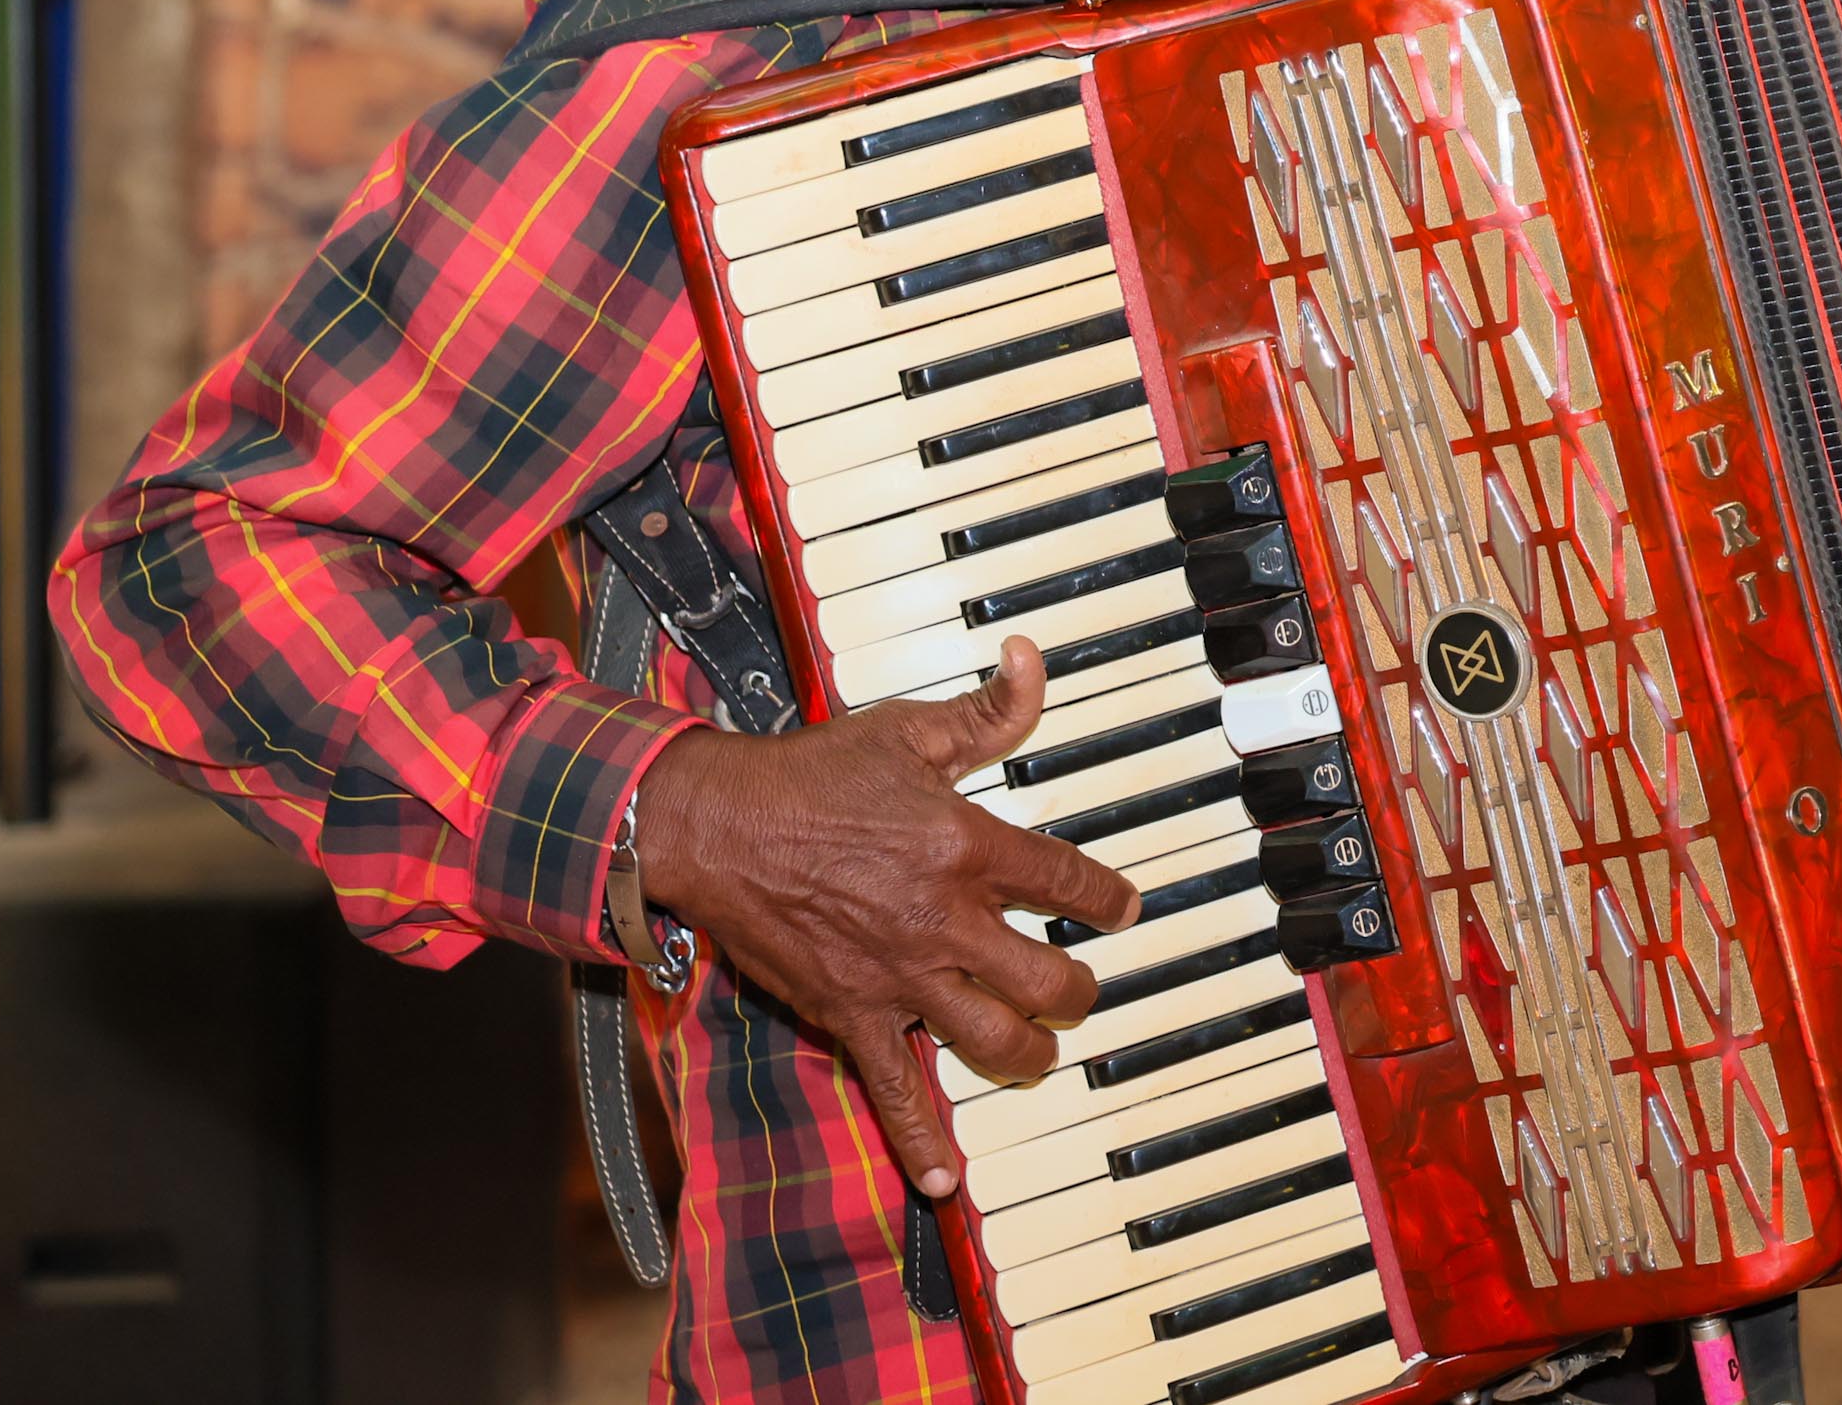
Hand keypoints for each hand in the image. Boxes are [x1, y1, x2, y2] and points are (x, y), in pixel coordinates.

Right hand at [634, 640, 1146, 1200]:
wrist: (718, 828)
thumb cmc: (809, 776)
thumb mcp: (906, 730)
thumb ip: (985, 710)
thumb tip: (1034, 662)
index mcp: (967, 848)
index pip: (1068, 883)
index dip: (1107, 899)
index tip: (1123, 909)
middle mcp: (944, 921)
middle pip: (1046, 979)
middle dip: (1078, 992)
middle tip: (1082, 990)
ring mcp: (899, 977)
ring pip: (993, 1041)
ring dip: (1030, 1053)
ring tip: (1042, 1051)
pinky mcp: (851, 1015)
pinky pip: (894, 1092)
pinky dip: (922, 1142)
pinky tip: (947, 1179)